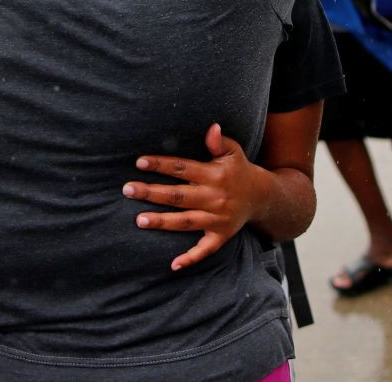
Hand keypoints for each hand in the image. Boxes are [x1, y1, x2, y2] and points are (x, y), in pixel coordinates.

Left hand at [124, 123, 269, 271]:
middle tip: (128, 189)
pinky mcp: (221, 235)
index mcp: (215, 175)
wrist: (263, 197)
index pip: (183, 168)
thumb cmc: (239, 170)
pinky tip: (173, 265)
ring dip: (162, 222)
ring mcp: (218, 219)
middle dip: (152, 193)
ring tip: (139, 220)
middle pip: (178, 196)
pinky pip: (206, 249)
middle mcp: (215, 198)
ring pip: (185, 221)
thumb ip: (220, 142)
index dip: (161, 165)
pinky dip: (191, 258)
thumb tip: (212, 127)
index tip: (140, 162)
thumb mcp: (233, 152)